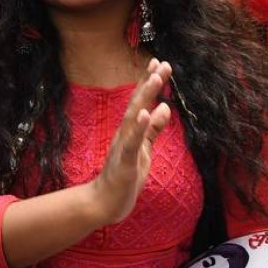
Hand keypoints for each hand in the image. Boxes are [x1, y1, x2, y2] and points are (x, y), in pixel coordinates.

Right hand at [88, 58, 172, 224]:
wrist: (103, 204)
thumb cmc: (124, 177)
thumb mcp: (144, 150)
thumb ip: (153, 129)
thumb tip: (165, 107)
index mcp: (130, 131)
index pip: (140, 103)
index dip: (149, 83)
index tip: (158, 62)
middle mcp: (124, 134)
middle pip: (137, 103)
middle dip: (149, 83)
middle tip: (161, 63)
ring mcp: (123, 147)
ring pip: (133, 117)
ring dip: (144, 97)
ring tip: (155, 79)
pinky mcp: (124, 163)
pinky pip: (131, 143)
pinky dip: (138, 128)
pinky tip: (144, 113)